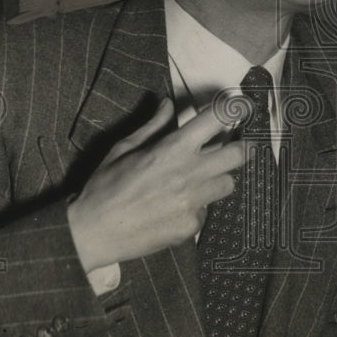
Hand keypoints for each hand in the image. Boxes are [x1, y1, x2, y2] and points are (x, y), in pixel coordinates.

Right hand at [67, 98, 247, 270]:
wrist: (94, 232)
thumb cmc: (104, 187)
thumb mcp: (123, 148)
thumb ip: (153, 126)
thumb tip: (167, 104)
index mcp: (173, 149)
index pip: (216, 120)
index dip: (235, 108)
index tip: (242, 105)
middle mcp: (189, 174)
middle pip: (238, 155)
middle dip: (242, 148)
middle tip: (237, 147)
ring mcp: (193, 202)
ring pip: (228, 184)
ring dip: (219, 178)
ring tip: (200, 179)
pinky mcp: (191, 226)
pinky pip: (207, 210)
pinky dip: (198, 206)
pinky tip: (177, 206)